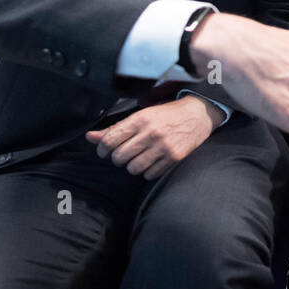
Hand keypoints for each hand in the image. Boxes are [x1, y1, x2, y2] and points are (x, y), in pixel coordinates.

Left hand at [85, 96, 221, 180]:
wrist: (198, 114)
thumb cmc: (167, 114)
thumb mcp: (141, 115)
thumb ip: (115, 128)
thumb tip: (90, 137)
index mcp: (140, 119)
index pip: (110, 140)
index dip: (102, 149)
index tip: (104, 150)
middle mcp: (151, 133)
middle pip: (119, 157)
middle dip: (118, 158)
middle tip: (123, 153)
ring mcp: (163, 147)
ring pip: (133, 168)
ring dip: (132, 166)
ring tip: (137, 158)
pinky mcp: (174, 158)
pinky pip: (150, 175)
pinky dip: (147, 172)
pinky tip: (151, 162)